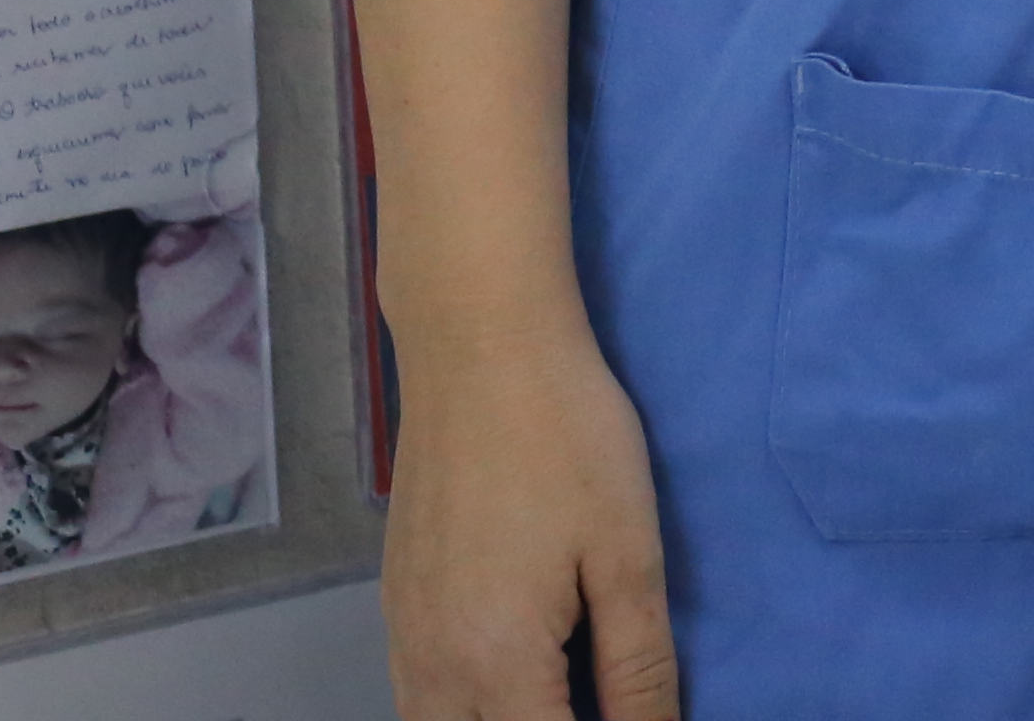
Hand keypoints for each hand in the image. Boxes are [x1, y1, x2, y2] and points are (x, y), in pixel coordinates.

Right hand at [388, 325, 683, 720]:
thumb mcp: (626, 552)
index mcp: (496, 666)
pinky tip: (517, 672)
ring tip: (566, 690)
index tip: (638, 712)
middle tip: (604, 695)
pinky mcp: (394, 603)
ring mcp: (403, 637)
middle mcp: (432, 669)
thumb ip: (639, 665)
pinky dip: (463, 706)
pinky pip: (418, 694)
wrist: (478, 349)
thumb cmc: (566, 439)